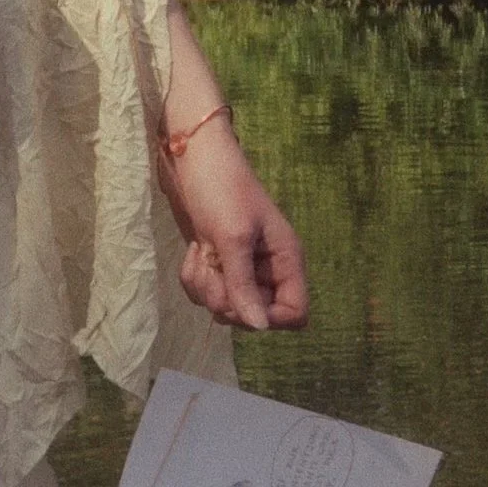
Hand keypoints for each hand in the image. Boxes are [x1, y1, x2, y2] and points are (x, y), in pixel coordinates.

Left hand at [163, 113, 309, 333]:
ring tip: (201, 254)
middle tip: (214, 269)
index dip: (270, 318)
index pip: (296, 313)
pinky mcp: (218, 264)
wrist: (191, 159)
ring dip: (206, 286)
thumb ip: (243, 284)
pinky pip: (206, 291)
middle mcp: (268, 269)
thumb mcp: (233, 237)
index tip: (242, 300)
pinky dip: (195, 277)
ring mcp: (242, 267)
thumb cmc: (220, 188)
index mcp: (286, 260)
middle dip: (228, 300)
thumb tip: (260, 327)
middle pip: (255, 316)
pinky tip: (194, 252)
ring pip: (226, 306)